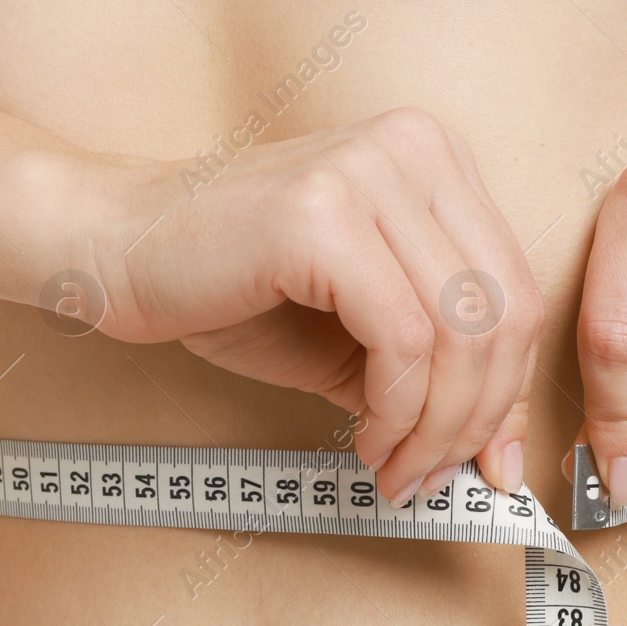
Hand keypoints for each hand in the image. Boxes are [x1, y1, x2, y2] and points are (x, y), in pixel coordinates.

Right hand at [84, 108, 543, 504]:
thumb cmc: (225, 286)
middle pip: (502, 313)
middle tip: (433, 477)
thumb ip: (427, 369)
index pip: (513, 291)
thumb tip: (494, 450)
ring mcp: (368, 172)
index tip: (488, 461)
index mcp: (432, 161)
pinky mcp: (323, 215)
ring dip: (435, 427)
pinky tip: (367, 441)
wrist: (112, 249)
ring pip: (460, 333)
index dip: (509, 391)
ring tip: (396, 470)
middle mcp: (414, 148)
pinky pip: (402, 339)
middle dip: (476, 419)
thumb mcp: (352, 331)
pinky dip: (396, 410)